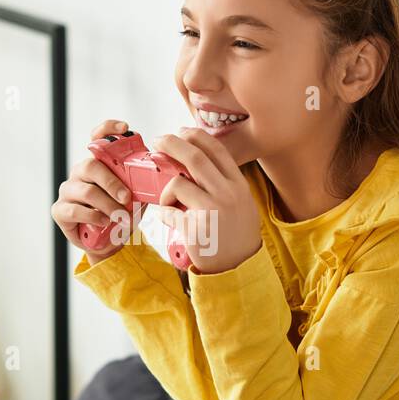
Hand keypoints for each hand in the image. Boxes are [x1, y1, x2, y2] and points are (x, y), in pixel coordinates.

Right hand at [51, 120, 136, 261]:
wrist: (108, 244)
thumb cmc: (121, 216)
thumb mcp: (135, 198)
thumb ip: (141, 185)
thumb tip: (156, 176)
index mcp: (98, 164)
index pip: (97, 138)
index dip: (107, 129)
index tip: (125, 128)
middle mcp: (80, 173)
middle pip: (91, 166)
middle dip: (112, 182)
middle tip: (127, 198)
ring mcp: (68, 190)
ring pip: (86, 191)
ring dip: (107, 205)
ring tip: (120, 217)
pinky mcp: (60, 210)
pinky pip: (74, 210)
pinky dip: (93, 216)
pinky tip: (104, 222)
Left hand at [151, 127, 262, 273]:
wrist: (239, 268)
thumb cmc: (236, 234)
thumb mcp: (241, 203)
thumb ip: (223, 183)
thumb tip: (195, 160)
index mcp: (238, 185)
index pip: (216, 149)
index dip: (195, 135)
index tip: (181, 131)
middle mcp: (227, 194)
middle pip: (193, 157)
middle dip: (171, 143)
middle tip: (158, 141)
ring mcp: (211, 211)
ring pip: (177, 183)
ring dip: (165, 190)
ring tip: (168, 200)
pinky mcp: (195, 230)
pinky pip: (168, 212)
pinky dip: (165, 214)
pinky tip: (171, 220)